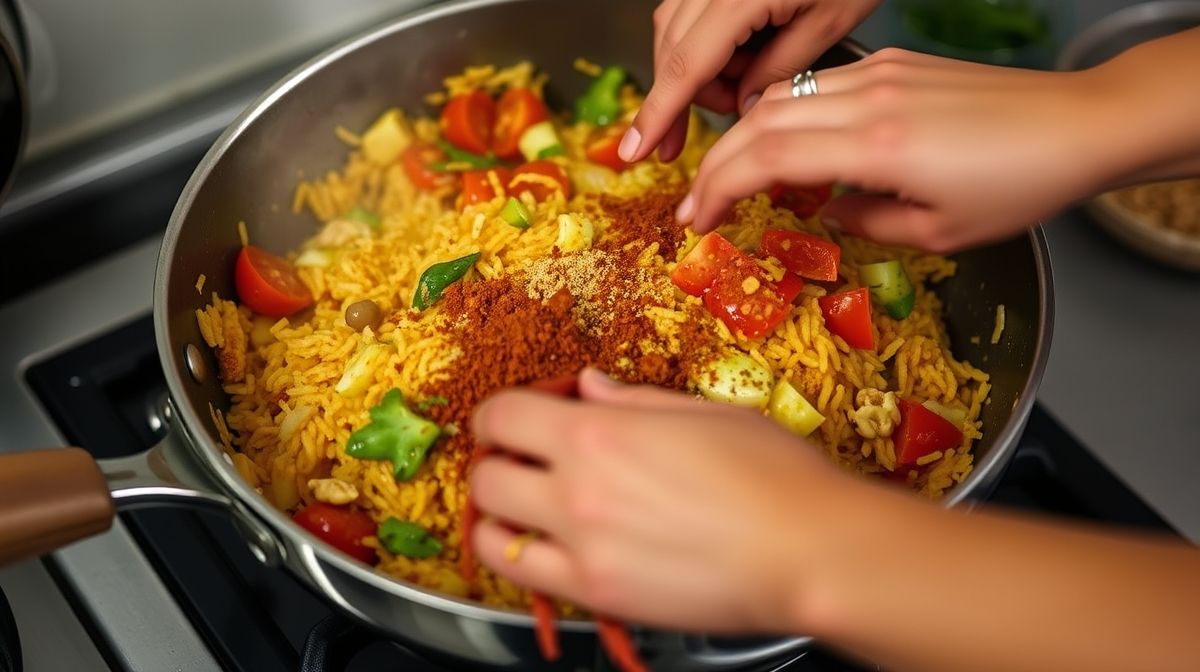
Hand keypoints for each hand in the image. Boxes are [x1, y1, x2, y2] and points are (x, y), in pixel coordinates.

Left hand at [468, 369, 883, 632]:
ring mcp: (584, 551)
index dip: (499, 413)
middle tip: (521, 463)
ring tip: (523, 511)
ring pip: (492, 537)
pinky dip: (526, 562)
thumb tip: (589, 388)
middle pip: (486, 477)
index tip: (516, 418)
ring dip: (498, 519)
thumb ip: (632, 401)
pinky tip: (550, 550)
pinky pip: (530, 582)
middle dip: (497, 463)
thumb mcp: (703, 412)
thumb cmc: (773, 474)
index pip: (503, 415)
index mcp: (598, 434)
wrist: (809, 551)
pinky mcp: (600, 597)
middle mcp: (577, 492)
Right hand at [621, 0, 880, 162]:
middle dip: (690, 93)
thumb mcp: (831, 21)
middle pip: (672, 49)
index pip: (685, 66)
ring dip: (698, 66)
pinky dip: (706, 40)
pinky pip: (689, 9)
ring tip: (746, 76)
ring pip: (674, 29)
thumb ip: (780, 69)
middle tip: (731, 113)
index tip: (637, 150)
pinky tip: (741, 49)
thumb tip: (742, 106)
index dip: (658, 114)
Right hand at [677, 48, 1117, 251]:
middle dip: (715, 164)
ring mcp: (880, 73)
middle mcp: (869, 98)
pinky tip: (789, 147)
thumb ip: (863, 223)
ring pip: (781, 97)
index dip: (718, 188)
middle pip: (758, 121)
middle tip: (699, 203)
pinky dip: (785, 116)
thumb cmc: (1017, 188)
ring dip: (745, 137)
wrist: (1078, 125)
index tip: (697, 220)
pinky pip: (817, 87)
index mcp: (877, 147)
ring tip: (733, 178)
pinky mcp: (894, 63)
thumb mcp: (936, 233)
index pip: (766, 157)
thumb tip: (822, 213)